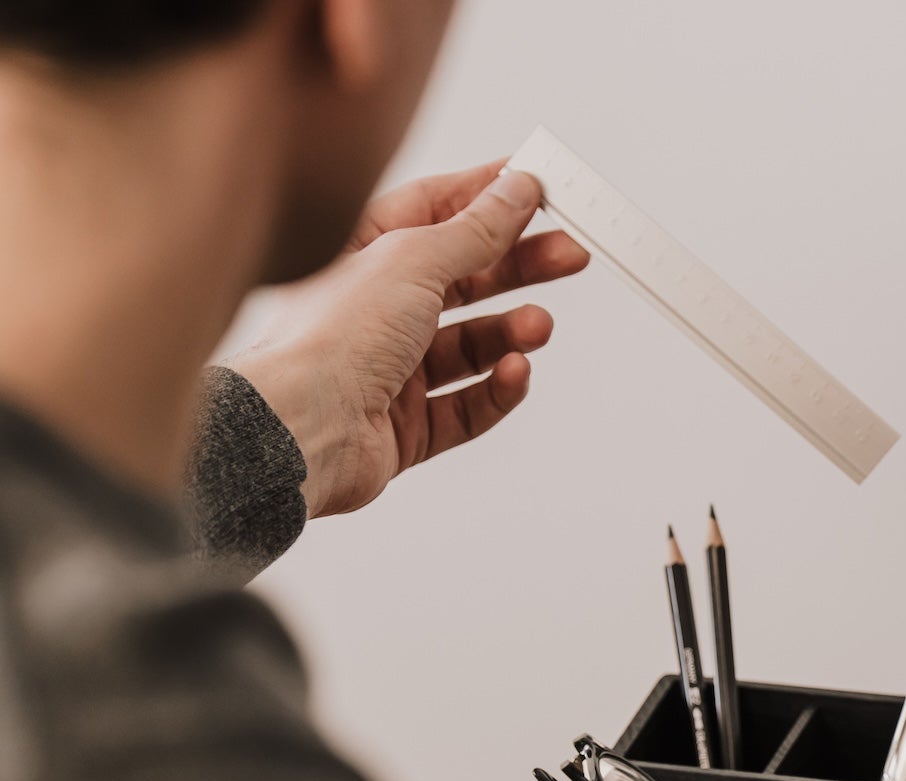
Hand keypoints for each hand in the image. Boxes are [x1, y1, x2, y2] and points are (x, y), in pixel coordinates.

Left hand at [227, 161, 590, 517]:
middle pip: (463, 278)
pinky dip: (497, 389)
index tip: (539, 189)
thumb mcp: (415, 260)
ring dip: (511, 333)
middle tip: (570, 256)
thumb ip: (475, 229)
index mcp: (361, 253)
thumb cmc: (331, 338)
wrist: (299, 429)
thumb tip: (516, 190)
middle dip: (519, 266)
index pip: (434, 210)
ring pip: (471, 345)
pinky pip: (468, 404)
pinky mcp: (406, 425)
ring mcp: (390, 369)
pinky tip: (516, 372)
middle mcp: (374, 309)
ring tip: (539, 326)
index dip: (488, 196)